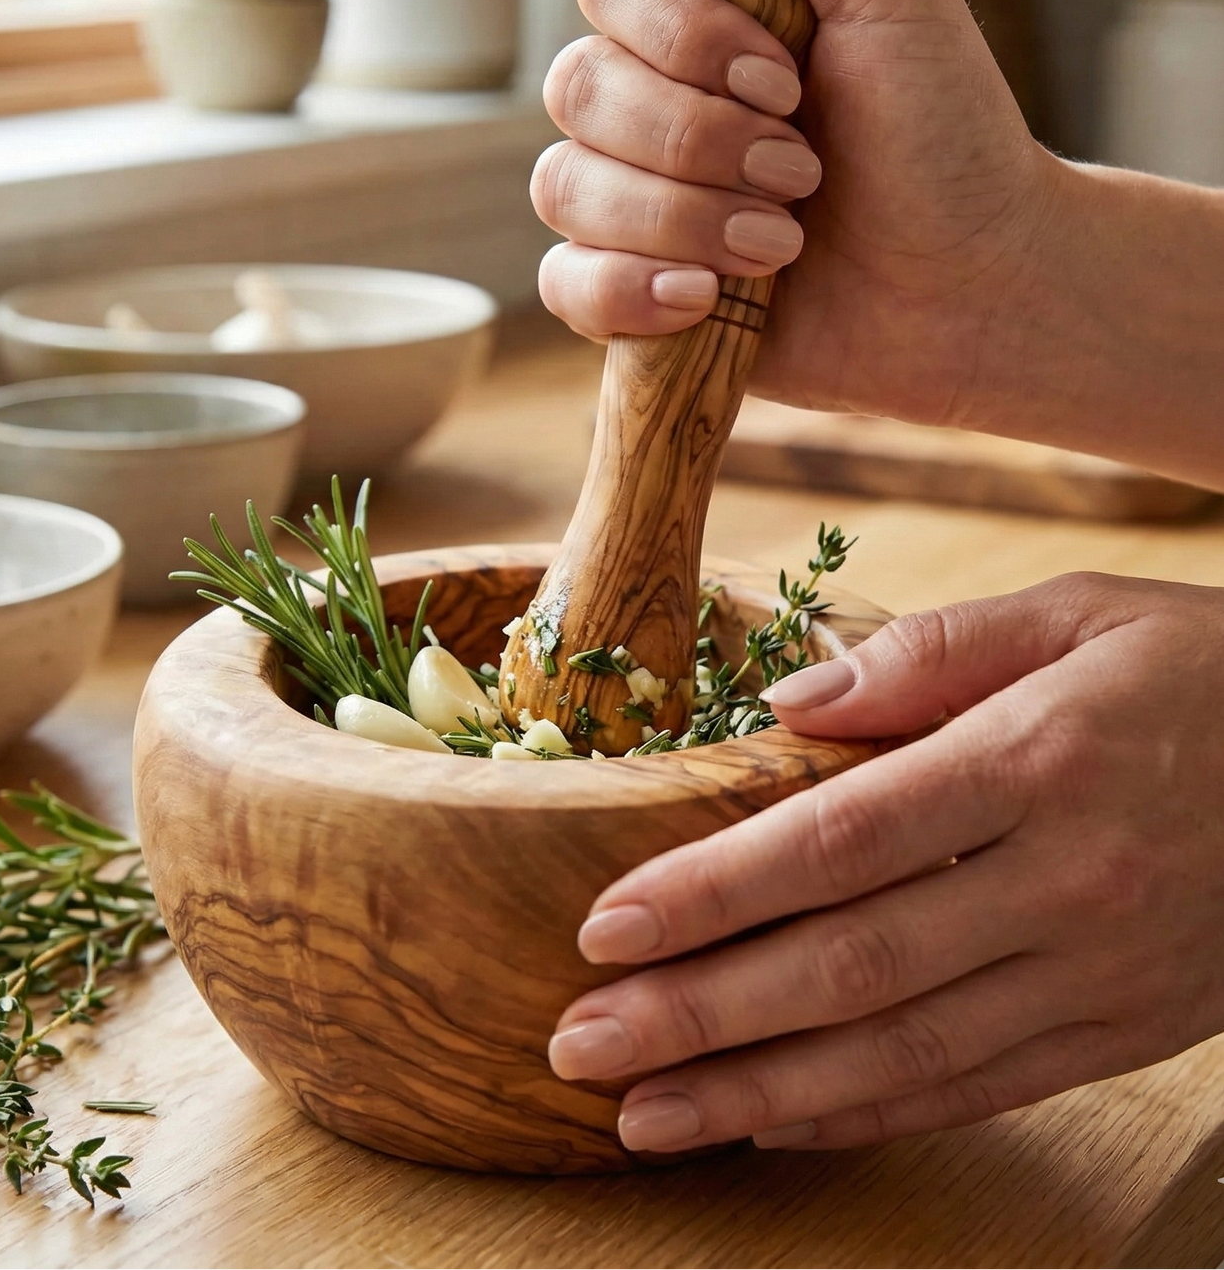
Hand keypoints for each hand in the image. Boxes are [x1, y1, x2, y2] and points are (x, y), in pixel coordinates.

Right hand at [532, 0, 1055, 431]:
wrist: (972, 283)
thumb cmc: (942, 135)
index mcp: (699, 17)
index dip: (684, 37)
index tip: (788, 82)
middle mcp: (649, 103)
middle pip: (578, 86)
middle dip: (700, 139)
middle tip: (802, 172)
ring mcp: (631, 203)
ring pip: (565, 186)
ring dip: (683, 218)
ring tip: (778, 244)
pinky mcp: (630, 296)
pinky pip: (565, 283)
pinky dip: (627, 290)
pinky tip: (705, 296)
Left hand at [546, 572, 1223, 1151]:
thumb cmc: (1199, 667)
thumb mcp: (1073, 614)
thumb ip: (924, 654)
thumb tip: (782, 703)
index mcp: (1038, 760)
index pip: (838, 842)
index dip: (712, 893)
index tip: (603, 929)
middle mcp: (1067, 881)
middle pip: (850, 966)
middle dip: (701, 1017)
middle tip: (581, 1046)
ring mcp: (1101, 973)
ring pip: (904, 1054)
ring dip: (760, 1094)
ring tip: (643, 1114)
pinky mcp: (1125, 1030)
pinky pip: (978, 1090)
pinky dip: (866, 1116)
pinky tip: (771, 1127)